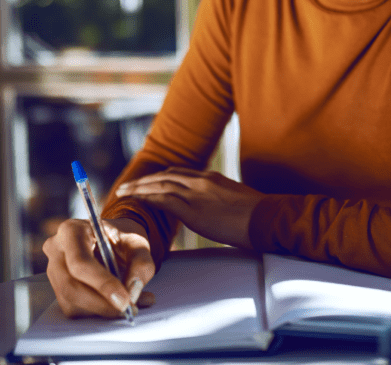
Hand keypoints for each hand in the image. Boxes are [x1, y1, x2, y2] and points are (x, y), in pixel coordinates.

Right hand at [43, 217, 155, 318]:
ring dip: (102, 309)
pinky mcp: (57, 289)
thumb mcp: (138, 242)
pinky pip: (74, 309)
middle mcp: (56, 250)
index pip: (80, 262)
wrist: (113, 240)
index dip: (102, 284)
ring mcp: (53, 271)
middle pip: (71, 286)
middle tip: (129, 309)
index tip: (125, 300)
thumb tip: (132, 292)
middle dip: (102, 303)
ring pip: (71, 302)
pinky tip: (117, 304)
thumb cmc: (123, 238)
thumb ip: (141, 263)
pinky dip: (98, 311)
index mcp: (72, 230)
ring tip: (131, 305)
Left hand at [115, 168, 264, 248]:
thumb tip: (214, 207)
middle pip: (165, 175)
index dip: (160, 177)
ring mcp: (197, 193)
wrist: (266, 218)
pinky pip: (164, 200)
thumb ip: (219, 198)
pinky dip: (148, 199)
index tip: (148, 182)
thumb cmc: (257, 214)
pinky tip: (137, 201)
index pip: (179, 173)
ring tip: (125, 192)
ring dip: (140, 188)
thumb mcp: (236, 198)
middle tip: (129, 186)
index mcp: (211, 178)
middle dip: (145, 180)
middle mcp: (201, 181)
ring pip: (160, 185)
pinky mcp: (193, 210)